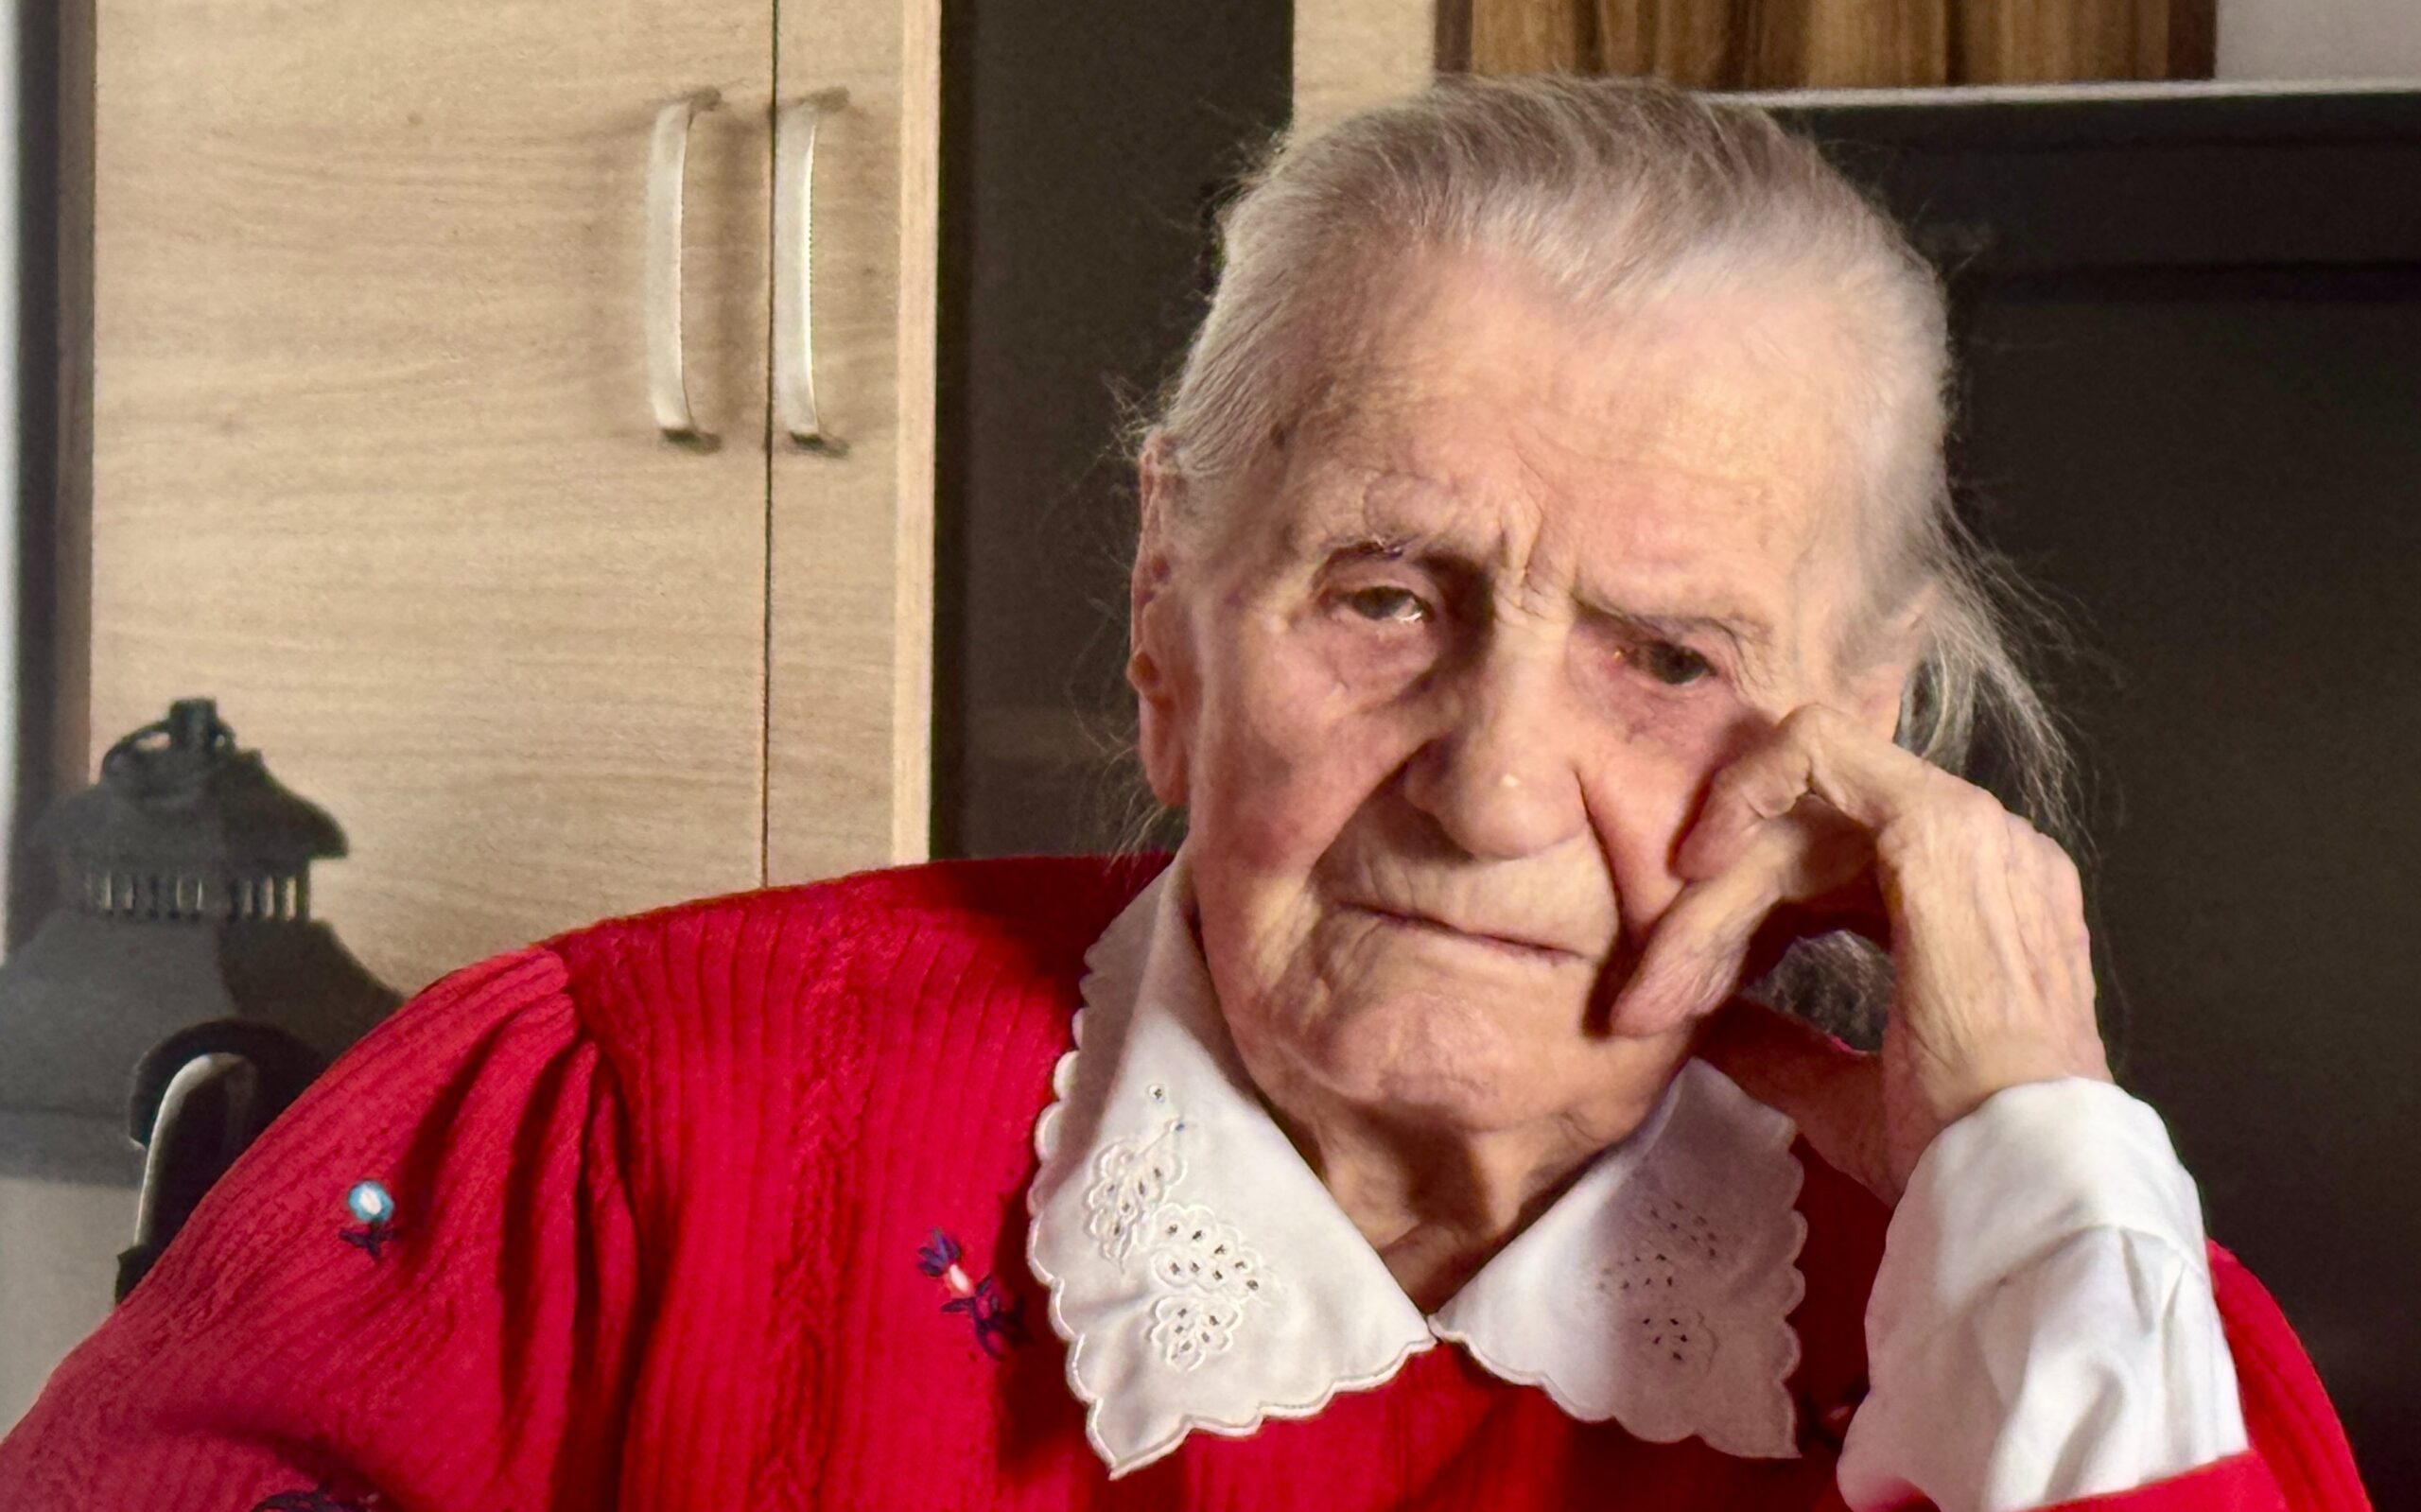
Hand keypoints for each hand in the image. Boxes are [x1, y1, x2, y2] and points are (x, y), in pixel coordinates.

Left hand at [1609, 704, 2110, 1199]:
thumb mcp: (1846, 1092)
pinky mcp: (1937, 830)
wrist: (2017, 1185)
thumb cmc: (1952, 1157)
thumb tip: (1711, 1025)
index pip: (1838, 872)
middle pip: (1810, 840)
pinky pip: (1815, 758)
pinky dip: (1745, 800)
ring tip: (1662, 982)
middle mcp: (1987, 855)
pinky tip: (1697, 873)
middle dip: (1714, 912)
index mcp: (1982, 910)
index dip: (1749, 916)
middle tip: (1653, 1000)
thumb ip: (1783, 1048)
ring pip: (1799, 812)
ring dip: (1715, 893)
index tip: (1686, 990)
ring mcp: (1972, 832)